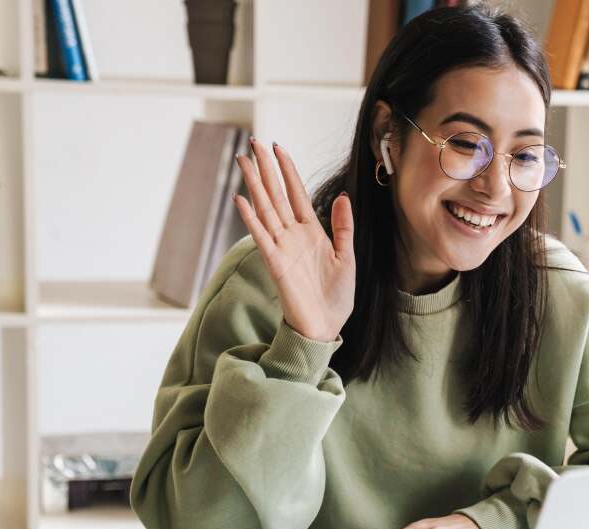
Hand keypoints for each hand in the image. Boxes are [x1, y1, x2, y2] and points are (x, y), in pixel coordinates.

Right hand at [232, 138, 354, 341]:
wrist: (325, 326)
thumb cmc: (336, 296)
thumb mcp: (346, 256)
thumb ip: (342, 226)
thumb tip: (343, 196)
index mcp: (311, 232)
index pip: (296, 193)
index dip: (288, 170)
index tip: (278, 147)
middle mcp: (293, 235)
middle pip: (276, 194)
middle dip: (266, 168)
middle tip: (254, 142)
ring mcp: (282, 247)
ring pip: (265, 209)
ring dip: (254, 185)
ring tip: (243, 161)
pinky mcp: (275, 263)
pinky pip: (261, 237)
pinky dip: (251, 218)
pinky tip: (241, 199)